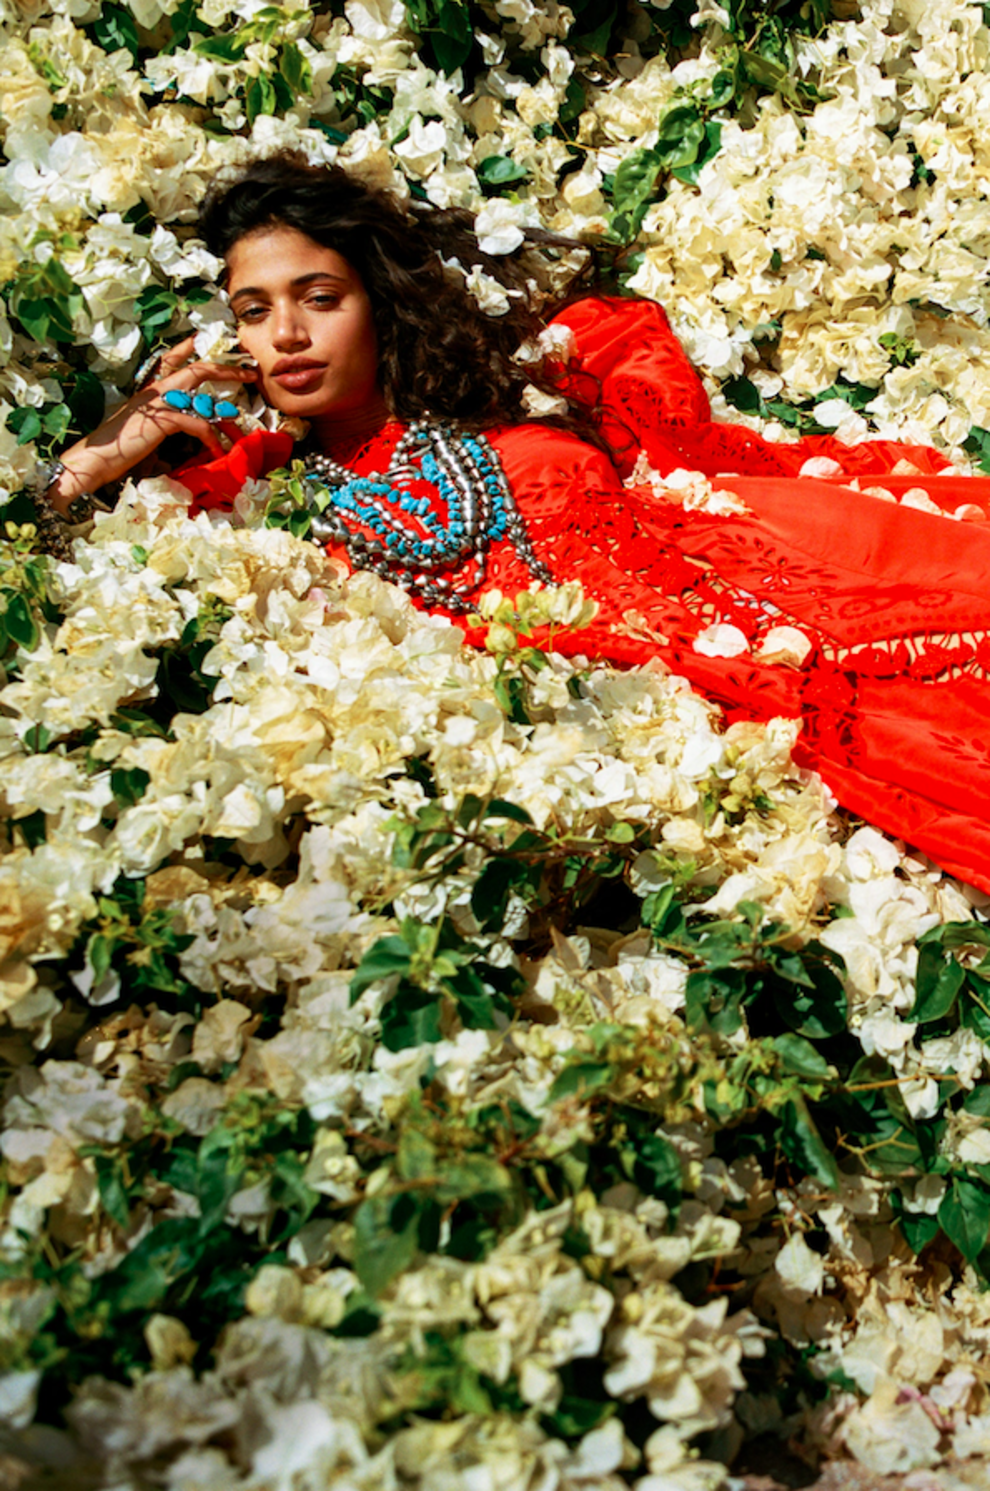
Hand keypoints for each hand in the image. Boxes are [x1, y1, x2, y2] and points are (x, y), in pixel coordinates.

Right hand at [47, 336, 257, 514]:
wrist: (95, 459)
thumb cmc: (119, 451)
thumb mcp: (146, 434)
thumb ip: (165, 428)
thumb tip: (185, 438)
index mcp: (150, 391)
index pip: (169, 360)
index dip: (185, 347)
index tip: (199, 336)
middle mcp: (155, 391)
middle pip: (196, 369)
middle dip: (226, 369)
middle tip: (249, 372)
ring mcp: (158, 403)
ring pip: (201, 396)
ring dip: (225, 412)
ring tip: (240, 423)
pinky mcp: (162, 420)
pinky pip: (196, 424)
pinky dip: (211, 438)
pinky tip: (218, 451)